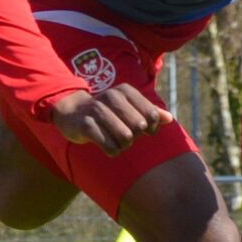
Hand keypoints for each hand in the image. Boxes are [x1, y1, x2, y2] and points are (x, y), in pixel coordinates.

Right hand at [47, 84, 169, 156]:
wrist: (72, 111)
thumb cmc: (106, 111)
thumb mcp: (127, 107)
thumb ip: (150, 112)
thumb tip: (170, 119)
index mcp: (125, 91)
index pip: (152, 115)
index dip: (151, 128)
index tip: (142, 131)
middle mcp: (112, 97)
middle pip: (139, 127)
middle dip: (135, 137)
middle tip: (125, 135)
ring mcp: (97, 110)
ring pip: (126, 138)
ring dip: (123, 145)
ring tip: (116, 141)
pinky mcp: (86, 125)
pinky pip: (110, 147)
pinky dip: (112, 150)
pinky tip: (106, 145)